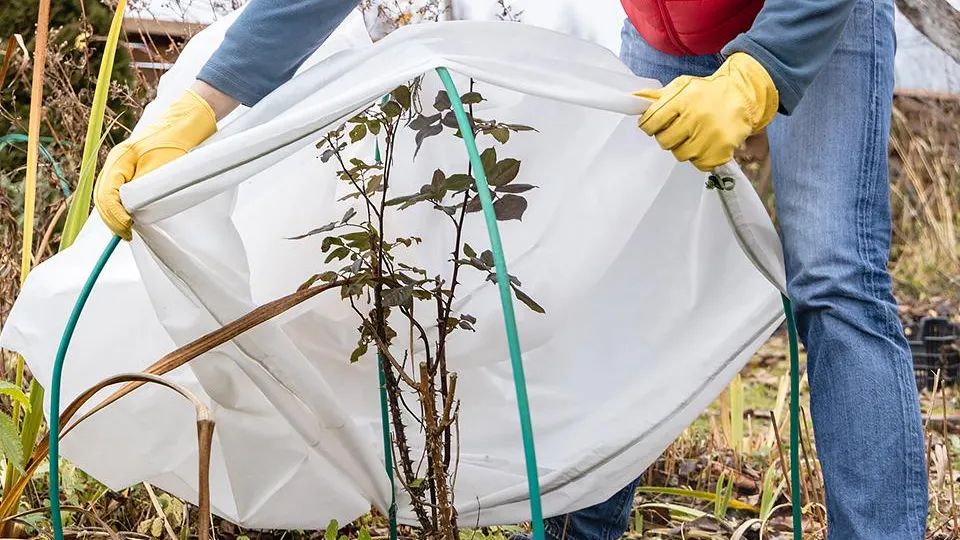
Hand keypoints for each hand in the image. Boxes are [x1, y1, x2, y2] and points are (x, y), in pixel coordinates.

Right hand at [93, 87, 218, 239]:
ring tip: (125, 230)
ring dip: (114, 214)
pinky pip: (117, 192)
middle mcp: (115, 163)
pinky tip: (128, 218)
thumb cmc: (174, 141)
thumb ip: (144, 186)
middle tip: (126, 234)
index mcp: (119, 159)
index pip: (107, 193)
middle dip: (112, 218)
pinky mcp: (129, 170)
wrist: (183, 124)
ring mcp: (121, 166)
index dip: (115, 214)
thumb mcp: (161, 165)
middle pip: (103, 196)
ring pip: (107, 195)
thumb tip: (131, 209)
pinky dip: (119, 207)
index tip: (128, 227)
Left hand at [633, 52, 778, 171]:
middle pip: (664, 141)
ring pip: (681, 154)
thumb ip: (658, 97)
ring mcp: (710, 135)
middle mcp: (697, 117)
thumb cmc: (707, 93)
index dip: (649, 125)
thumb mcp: (682, 86)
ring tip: (694, 135)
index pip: (652, 121)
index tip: (653, 125)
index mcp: (683, 99)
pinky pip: (699, 164)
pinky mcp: (721, 150)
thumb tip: (634, 99)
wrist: (742, 95)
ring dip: (683, 147)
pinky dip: (700, 157)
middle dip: (667, 136)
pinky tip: (705, 144)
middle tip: (677, 129)